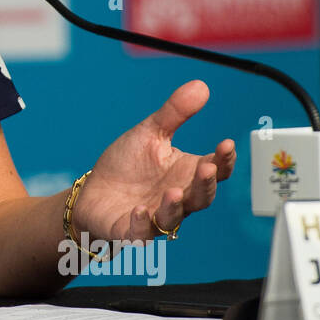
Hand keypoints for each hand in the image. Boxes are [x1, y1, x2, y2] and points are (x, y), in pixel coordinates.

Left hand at [72, 80, 235, 244]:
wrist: (94, 191)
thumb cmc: (127, 164)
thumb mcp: (150, 133)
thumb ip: (175, 113)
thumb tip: (201, 86)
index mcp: (186, 173)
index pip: (216, 168)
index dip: (224, 159)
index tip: (226, 143)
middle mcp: (178, 198)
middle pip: (202, 196)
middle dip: (205, 183)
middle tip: (206, 167)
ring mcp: (156, 217)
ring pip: (174, 218)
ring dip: (174, 207)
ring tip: (172, 192)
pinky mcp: (131, 231)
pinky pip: (140, 234)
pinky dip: (142, 225)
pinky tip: (139, 210)